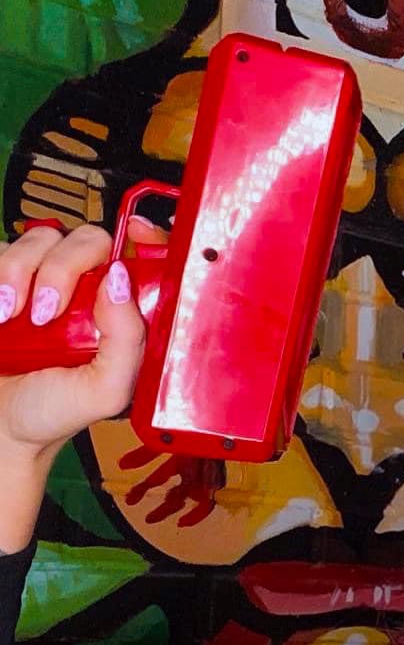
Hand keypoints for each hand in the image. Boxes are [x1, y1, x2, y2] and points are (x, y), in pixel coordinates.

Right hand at [0, 220, 164, 551]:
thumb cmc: (53, 412)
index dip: (148, 235)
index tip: (137, 231)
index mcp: (118, 313)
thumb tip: (120, 278)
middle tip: (46, 313)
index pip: (141, 259)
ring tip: (10, 317)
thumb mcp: (106, 390)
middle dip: (63, 268)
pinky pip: (2, 249)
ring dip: (20, 273)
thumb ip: (127, 339)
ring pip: (40, 238)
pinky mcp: (5, 281)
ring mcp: (41, 282)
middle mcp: (84, 291)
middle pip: (87, 239)